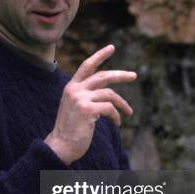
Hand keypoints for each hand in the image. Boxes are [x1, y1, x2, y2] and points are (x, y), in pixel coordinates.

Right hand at [45, 44, 136, 163]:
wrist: (60, 146)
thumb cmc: (70, 129)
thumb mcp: (76, 107)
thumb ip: (87, 96)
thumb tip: (108, 93)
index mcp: (71, 87)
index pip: (87, 66)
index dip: (100, 55)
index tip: (112, 47)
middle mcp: (74, 89)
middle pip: (103, 76)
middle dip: (120, 75)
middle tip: (134, 75)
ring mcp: (80, 98)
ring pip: (109, 94)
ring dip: (122, 104)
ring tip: (128, 112)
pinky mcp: (87, 109)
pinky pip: (109, 108)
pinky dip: (116, 116)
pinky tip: (117, 123)